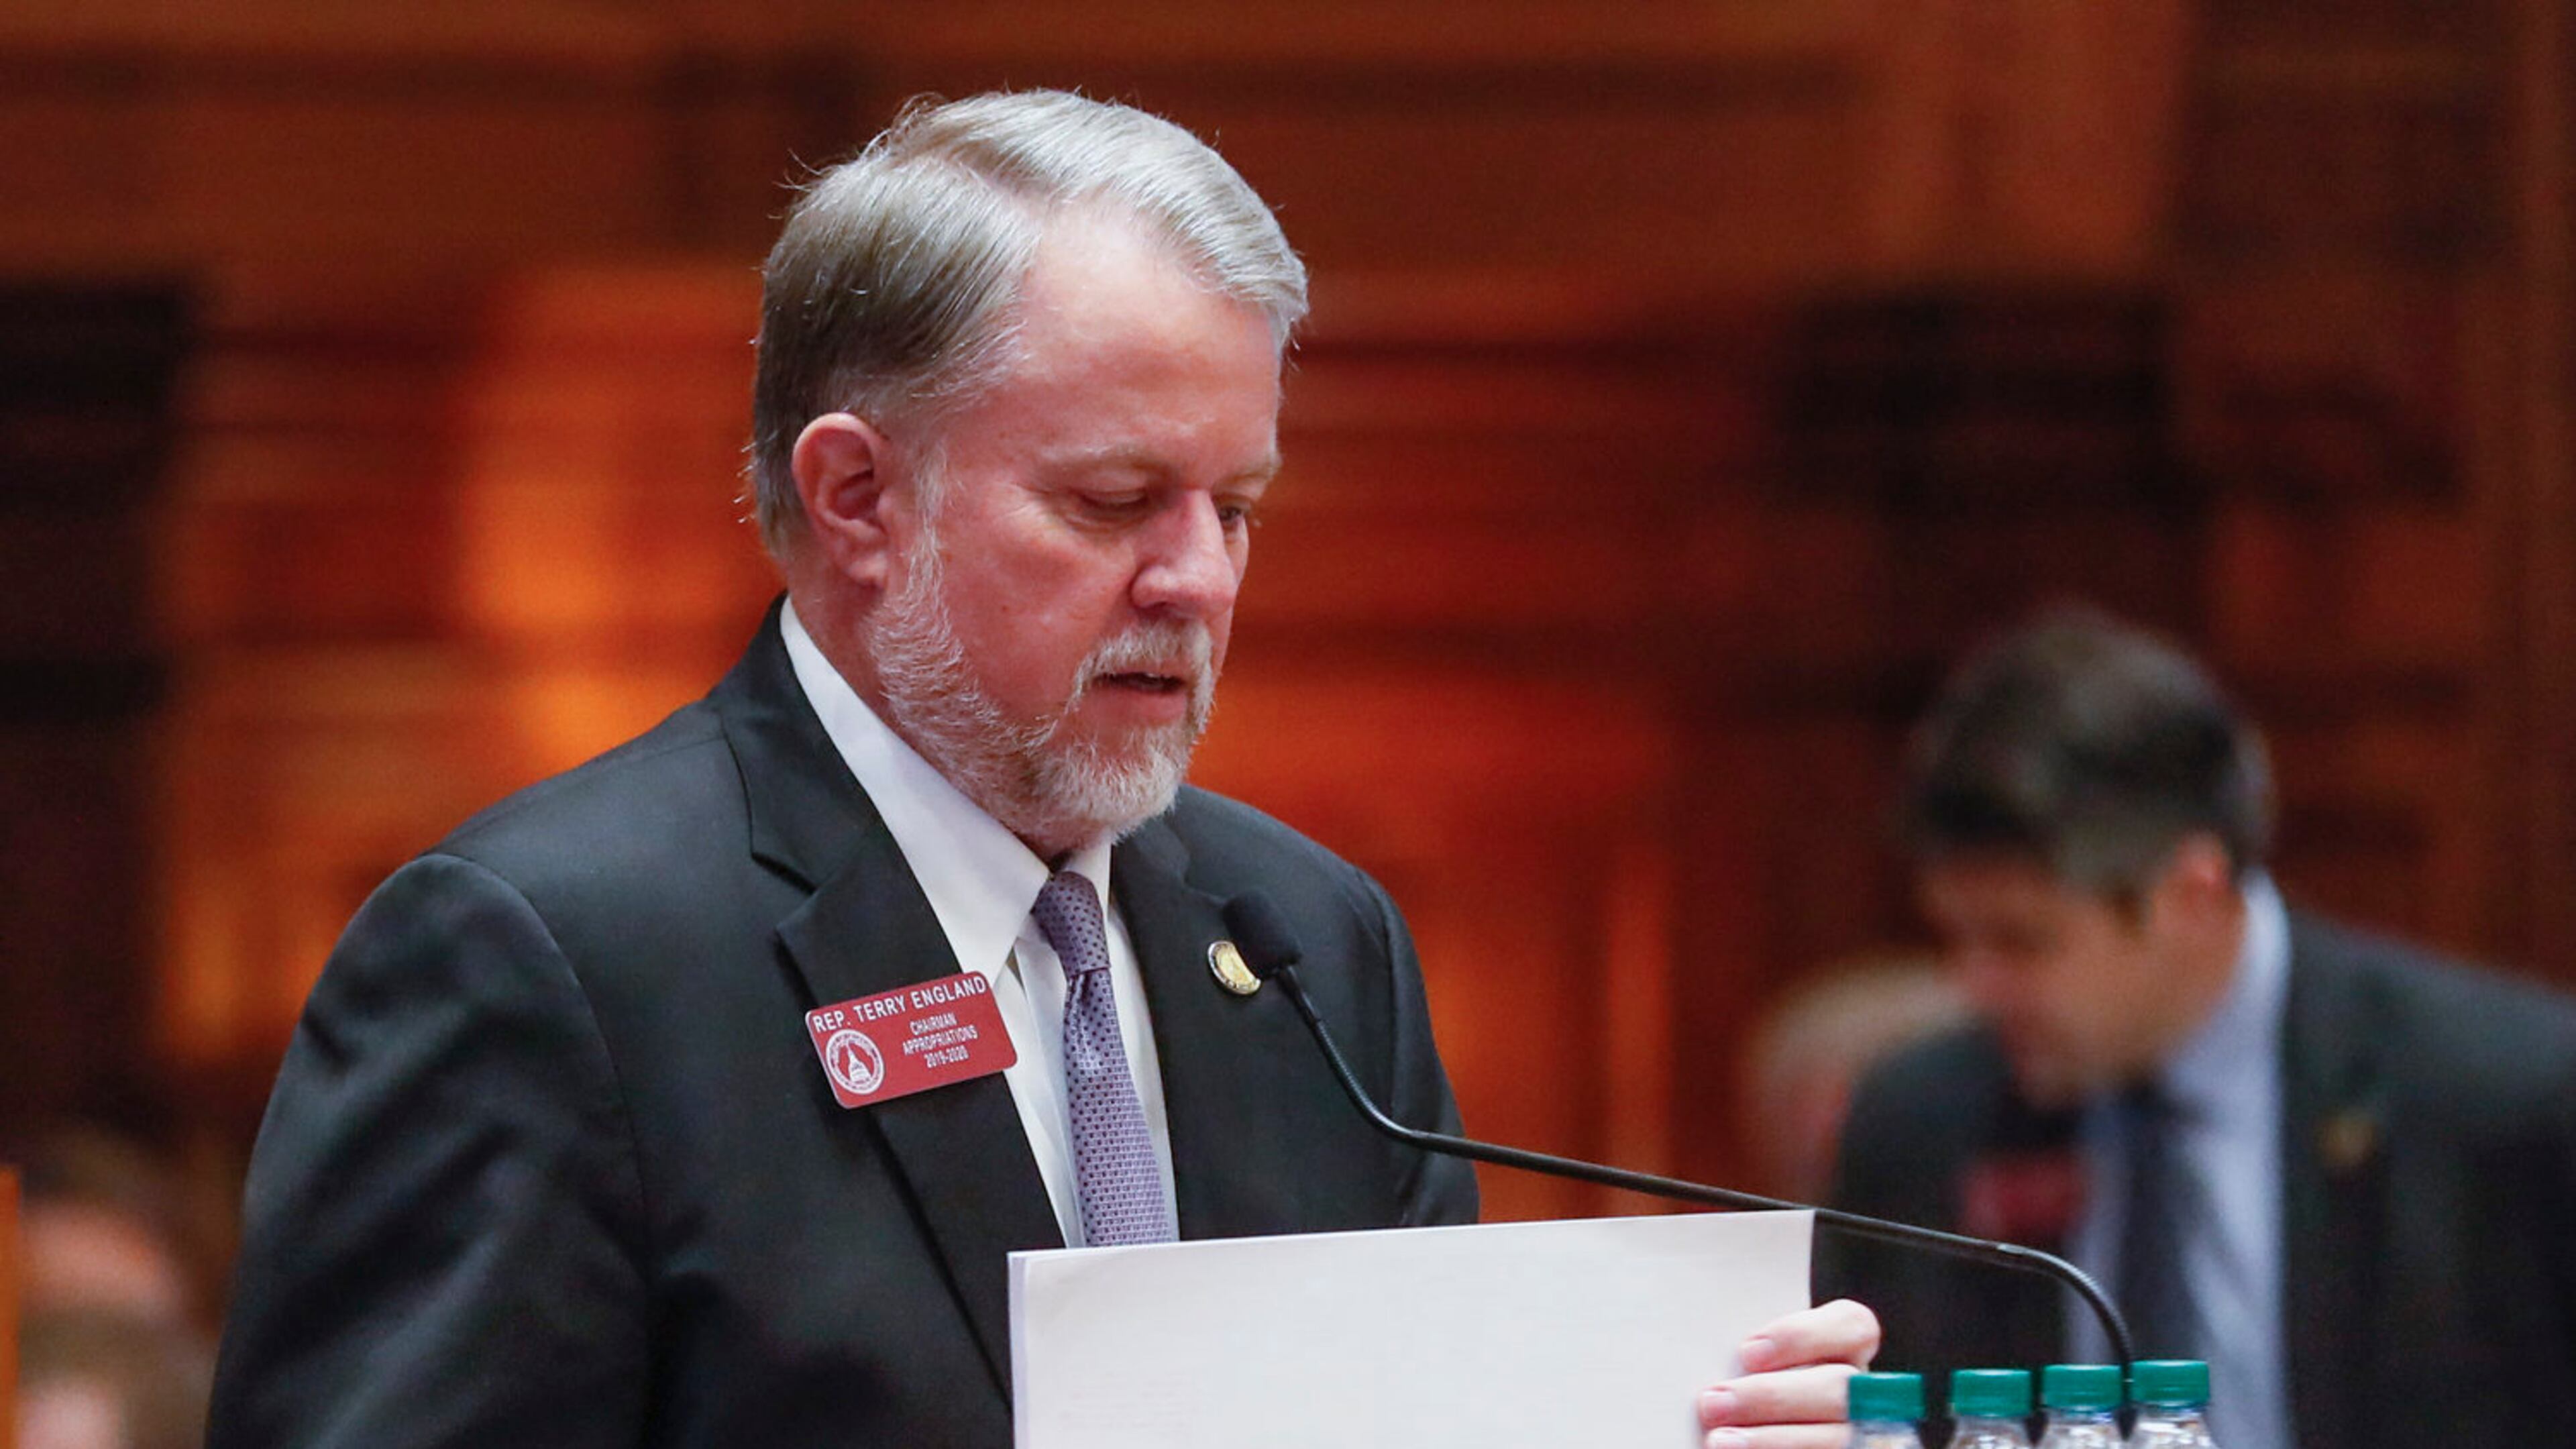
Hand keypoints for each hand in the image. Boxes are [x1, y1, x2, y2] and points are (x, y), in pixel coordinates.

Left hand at [1697, 1298, 1879, 1448]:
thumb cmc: (1751, 1386)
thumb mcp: (1762, 1364)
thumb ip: (1756, 1354)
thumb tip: (1713, 1349)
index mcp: (1846, 1355)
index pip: (1852, 1326)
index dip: (1803, 1335)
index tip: (1747, 1352)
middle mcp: (1862, 1395)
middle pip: (1838, 1387)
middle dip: (1771, 1396)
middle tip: (1713, 1402)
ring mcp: (1859, 1435)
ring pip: (1836, 1437)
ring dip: (1774, 1439)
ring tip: (1717, 1441)